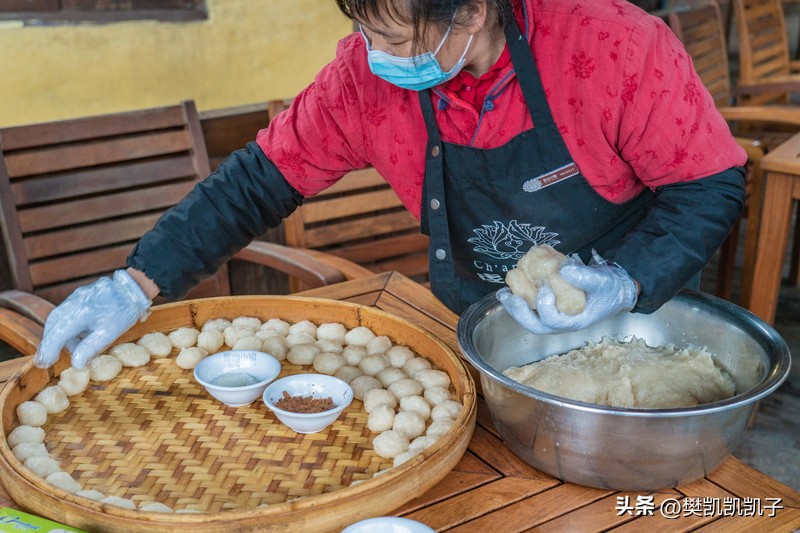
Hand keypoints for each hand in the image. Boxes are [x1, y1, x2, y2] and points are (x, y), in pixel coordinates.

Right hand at [34, 270, 151, 368]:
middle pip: (53, 325)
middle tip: (49, 359)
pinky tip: (79, 335)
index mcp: (79, 313)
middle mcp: (73, 303)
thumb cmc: (123, 311)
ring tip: (74, 348)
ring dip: (60, 334)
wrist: (134, 288)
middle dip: (50, 343)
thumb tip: (75, 365)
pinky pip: (66, 312)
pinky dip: (67, 325)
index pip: (56, 334)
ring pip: (58, 318)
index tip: (44, 364)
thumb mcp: (108, 333)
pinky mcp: (80, 295)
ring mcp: (75, 297)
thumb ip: (89, 349)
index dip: (48, 350)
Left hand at [497, 251, 637, 333]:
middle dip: (519, 312)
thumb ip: (585, 276)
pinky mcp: (549, 309)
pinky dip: (519, 299)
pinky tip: (510, 287)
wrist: (613, 292)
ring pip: (529, 319)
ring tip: (503, 293)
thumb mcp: (602, 281)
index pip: (554, 321)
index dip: (544, 306)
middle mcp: (561, 324)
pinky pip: (530, 309)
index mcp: (574, 322)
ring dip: (514, 308)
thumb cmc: (609, 289)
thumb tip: (563, 269)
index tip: (543, 286)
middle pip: (535, 326)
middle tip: (508, 296)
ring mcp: (553, 318)